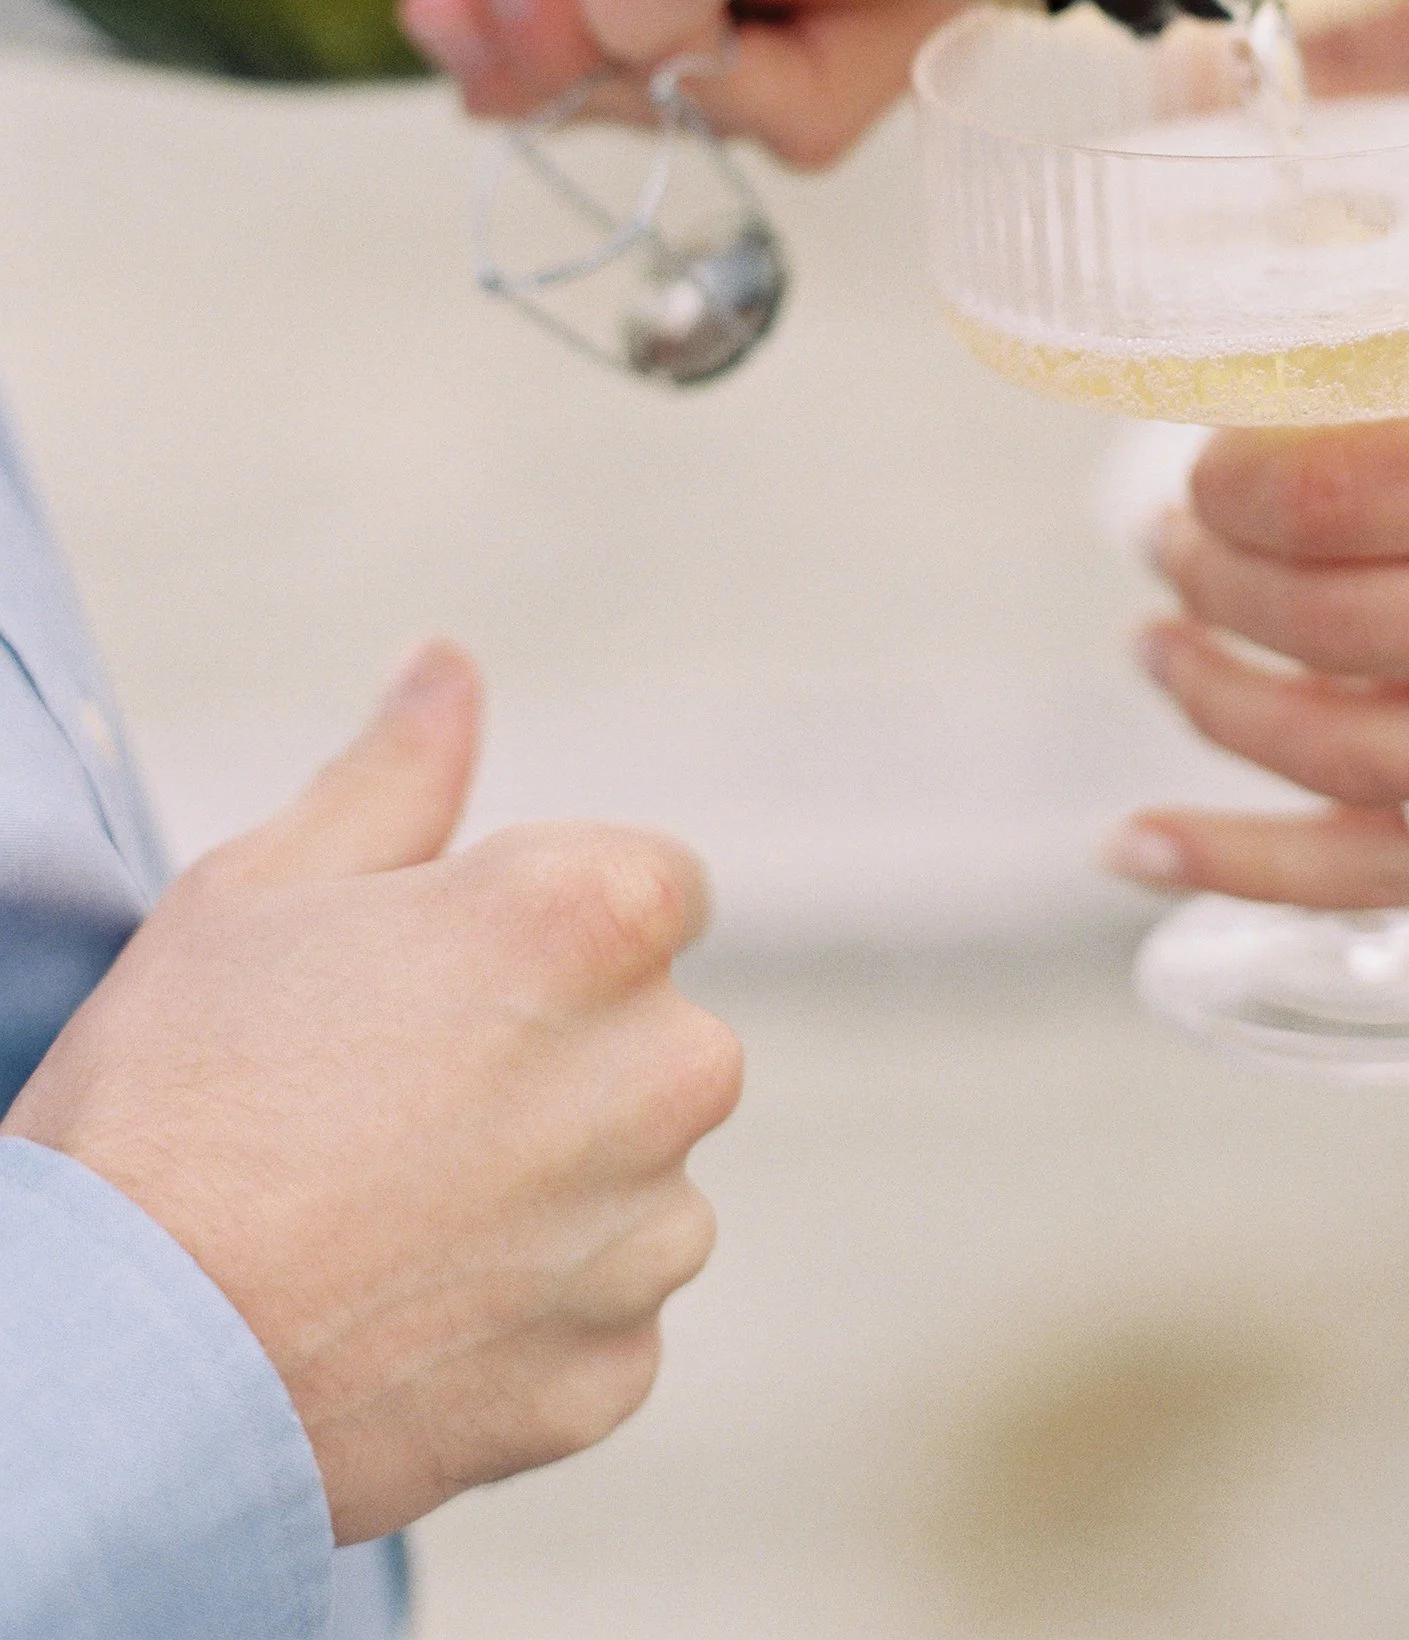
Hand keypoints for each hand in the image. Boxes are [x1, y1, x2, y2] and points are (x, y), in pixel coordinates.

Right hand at [0, 643, 740, 1543]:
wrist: (104, 1372)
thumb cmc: (169, 1100)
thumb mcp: (261, 891)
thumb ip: (396, 773)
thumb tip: (450, 666)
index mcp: (598, 917)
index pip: (652, 887)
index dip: (540, 927)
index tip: (437, 985)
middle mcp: (667, 1068)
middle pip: (652, 1036)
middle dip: (558, 1057)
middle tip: (386, 1106)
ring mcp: (646, 1236)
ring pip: (632, 1183)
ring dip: (548, 1195)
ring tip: (378, 1220)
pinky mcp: (612, 1378)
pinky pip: (598, 1322)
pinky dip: (524, 1322)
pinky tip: (399, 1316)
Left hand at [1105, 396, 1408, 925]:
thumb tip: (1322, 470)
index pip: (1366, 468)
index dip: (1237, 471)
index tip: (1201, 462)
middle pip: (1329, 602)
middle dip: (1203, 570)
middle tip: (1159, 545)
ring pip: (1342, 743)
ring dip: (1210, 696)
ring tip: (1155, 650)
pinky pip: (1403, 874)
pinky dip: (1250, 864)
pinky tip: (1146, 845)